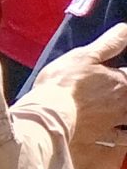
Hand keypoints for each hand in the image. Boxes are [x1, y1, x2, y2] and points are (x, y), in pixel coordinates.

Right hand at [28, 23, 126, 137]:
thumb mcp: (84, 56)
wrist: (48, 116)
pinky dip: (124, 138)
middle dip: (125, 90)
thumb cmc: (63, 83)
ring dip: (125, 112)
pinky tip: (122, 136)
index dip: (124, 72)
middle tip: (120, 89)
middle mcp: (124, 102)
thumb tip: (126, 28)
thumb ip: (110, 43)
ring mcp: (115, 122)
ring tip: (120, 109)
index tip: (119, 71)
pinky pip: (122, 140)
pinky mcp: (103, 137)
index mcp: (122, 81)